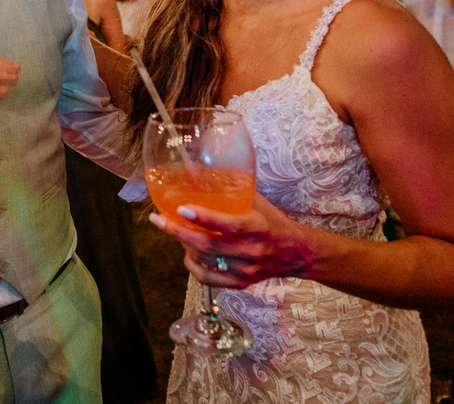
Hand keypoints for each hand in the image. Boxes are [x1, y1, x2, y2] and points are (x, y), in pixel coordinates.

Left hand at [149, 194, 305, 289]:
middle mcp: (251, 251)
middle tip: (159, 220)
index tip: (181, 209)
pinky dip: (192, 265)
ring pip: (204, 261)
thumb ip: (232, 190)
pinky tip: (187, 253)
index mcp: (257, 227)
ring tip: (173, 230)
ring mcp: (245, 270)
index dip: (203, 218)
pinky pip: (207, 278)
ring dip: (182, 245)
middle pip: (208, 246)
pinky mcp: (241, 283)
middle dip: (177, 231)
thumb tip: (200, 170)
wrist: (294, 253)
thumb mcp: (257, 202)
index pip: (228, 224)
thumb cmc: (271, 222)